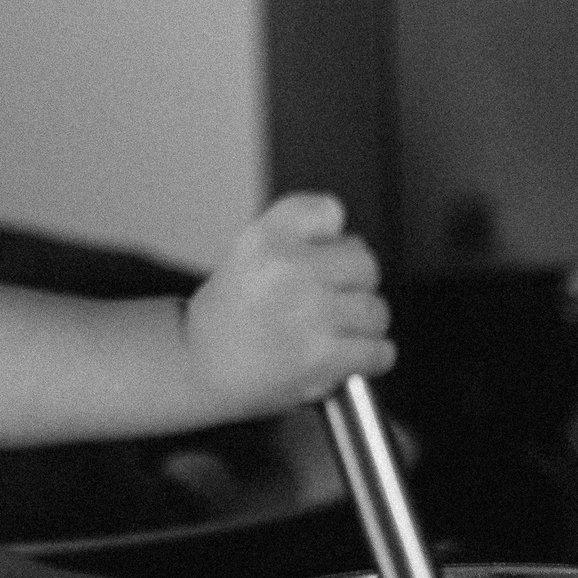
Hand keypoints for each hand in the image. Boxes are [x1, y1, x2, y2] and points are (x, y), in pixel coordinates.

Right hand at [185, 193, 393, 408]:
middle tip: (328, 300)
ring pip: (376, 309)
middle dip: (353, 283)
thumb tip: (352, 242)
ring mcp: (309, 313)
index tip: (318, 254)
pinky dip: (370, 356)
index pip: (329, 211)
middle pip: (364, 262)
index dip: (331, 236)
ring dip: (362, 323)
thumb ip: (300, 233)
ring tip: (333, 330)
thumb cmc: (228, 313)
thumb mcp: (249, 249)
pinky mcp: (323, 357)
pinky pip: (380, 350)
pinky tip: (346, 354)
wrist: (198, 366)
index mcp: (266, 237)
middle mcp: (288, 268)